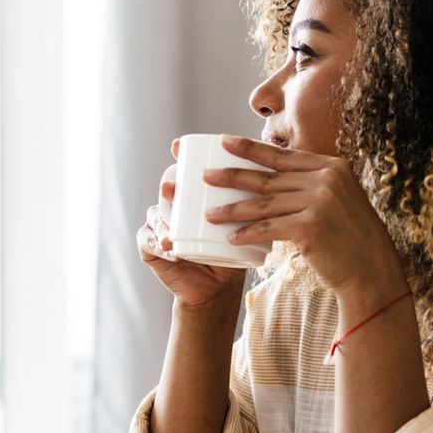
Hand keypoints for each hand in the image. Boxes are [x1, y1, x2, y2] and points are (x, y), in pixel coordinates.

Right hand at [138, 139, 247, 308]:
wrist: (216, 287)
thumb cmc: (233, 251)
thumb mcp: (248, 224)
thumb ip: (261, 200)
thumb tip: (284, 168)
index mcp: (191, 197)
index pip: (184, 174)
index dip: (178, 158)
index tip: (179, 145)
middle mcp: (171, 208)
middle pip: (167, 193)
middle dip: (168, 187)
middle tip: (172, 187)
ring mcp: (158, 228)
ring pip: (155, 217)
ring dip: (161, 218)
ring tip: (170, 222)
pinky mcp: (150, 250)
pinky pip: (148, 243)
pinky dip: (157, 243)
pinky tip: (167, 246)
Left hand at [204, 136, 407, 308]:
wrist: (372, 270)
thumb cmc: (350, 239)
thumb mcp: (337, 201)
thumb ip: (313, 186)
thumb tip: (276, 180)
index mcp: (331, 166)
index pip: (282, 155)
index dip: (250, 148)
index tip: (223, 142)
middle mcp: (327, 178)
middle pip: (268, 176)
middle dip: (232, 175)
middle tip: (204, 175)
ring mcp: (320, 201)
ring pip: (264, 203)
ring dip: (232, 208)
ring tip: (208, 212)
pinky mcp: (311, 226)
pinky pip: (269, 228)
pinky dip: (248, 233)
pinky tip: (230, 237)